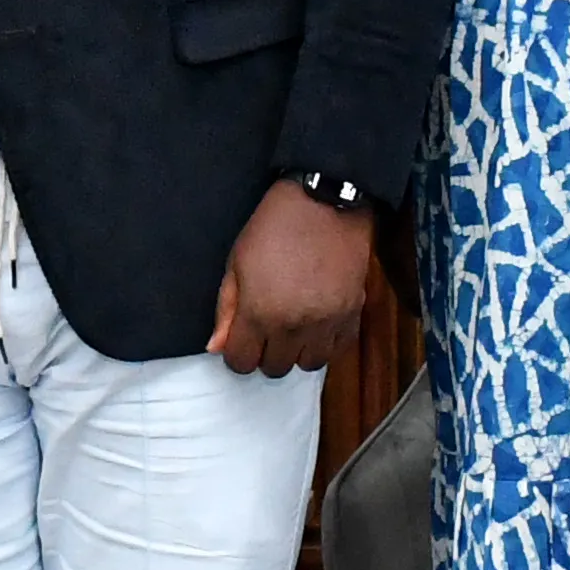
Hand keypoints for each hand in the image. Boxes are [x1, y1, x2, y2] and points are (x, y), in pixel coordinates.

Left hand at [206, 184, 374, 377]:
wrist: (325, 201)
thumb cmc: (275, 226)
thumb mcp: (237, 261)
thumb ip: (226, 309)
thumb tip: (216, 347)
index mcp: (260, 312)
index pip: (242, 363)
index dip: (237, 353)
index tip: (241, 338)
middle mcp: (294, 326)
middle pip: (275, 368)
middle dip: (266, 353)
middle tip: (266, 328)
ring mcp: (327, 322)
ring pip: (308, 365)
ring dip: (297, 351)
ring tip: (293, 327)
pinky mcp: (353, 313)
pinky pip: (338, 349)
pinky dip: (325, 343)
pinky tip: (317, 323)